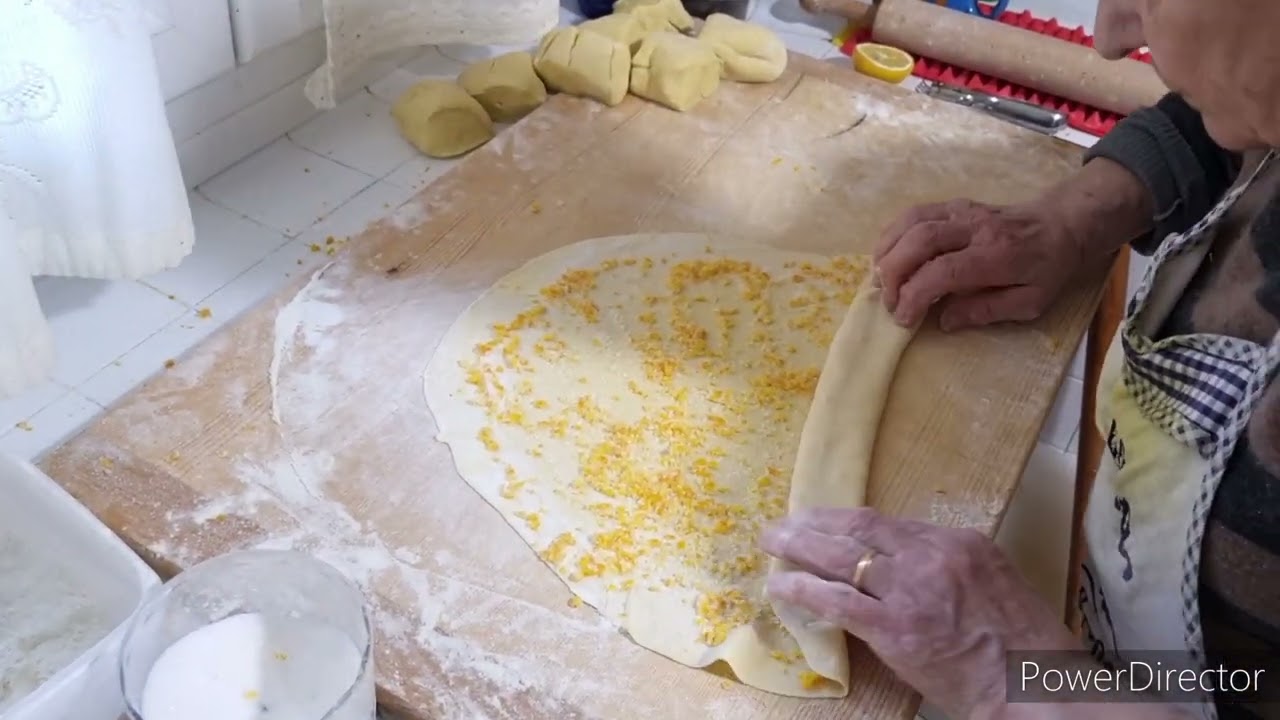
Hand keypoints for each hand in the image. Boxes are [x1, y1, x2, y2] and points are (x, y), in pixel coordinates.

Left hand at [761, 507, 1076, 718]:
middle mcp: (931, 556)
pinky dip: (805, 589)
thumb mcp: (991, 580)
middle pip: (858, 529)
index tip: (821, 520)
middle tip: (783, 523)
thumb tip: (900, 563)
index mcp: (957, 541)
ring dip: (799, 547)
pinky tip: (781, 585)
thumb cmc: (1019, 642)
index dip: (846, 520)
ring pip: (841, 558)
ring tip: (771, 543)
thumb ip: (947, 564)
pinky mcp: (894, 628)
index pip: (887, 523)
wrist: (1030, 685)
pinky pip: (838, 601)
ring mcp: (911, 590)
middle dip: (813, 523)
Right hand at [873, 198, 1095, 331]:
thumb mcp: (1031, 302)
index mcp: (998, 255)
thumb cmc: (1049, 268)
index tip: (904, 318)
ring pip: (912, 222)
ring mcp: (963, 211)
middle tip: (888, 302)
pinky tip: (889, 254)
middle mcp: (976, 227)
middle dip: (894, 273)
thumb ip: (987, 311)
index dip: (915, 295)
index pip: (943, 271)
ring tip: (880, 278)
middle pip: (920, 240)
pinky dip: (894, 233)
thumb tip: (944, 321)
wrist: (1065, 222)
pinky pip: (915, 212)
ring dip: (888, 251)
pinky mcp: (955, 204)